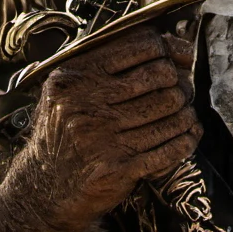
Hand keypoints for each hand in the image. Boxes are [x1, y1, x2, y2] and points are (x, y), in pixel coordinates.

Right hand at [18, 28, 200, 230]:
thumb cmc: (64, 131)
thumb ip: (110, 64)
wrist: (44, 186)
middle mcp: (86, 103)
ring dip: (186, 114)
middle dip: (180, 84)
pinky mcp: (117, 168)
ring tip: (185, 114)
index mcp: (76, 76)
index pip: (142, 45)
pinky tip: (187, 136)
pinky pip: (169, 148)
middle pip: (161, 78)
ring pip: (170, 113)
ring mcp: (101, 137)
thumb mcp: (70, 88)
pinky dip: (185, 141)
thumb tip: (175, 48)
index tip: (178, 61)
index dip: (168, 50)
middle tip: (184, 91)